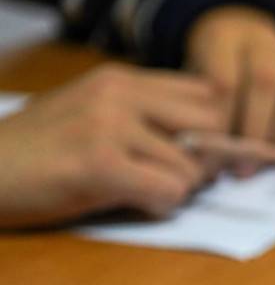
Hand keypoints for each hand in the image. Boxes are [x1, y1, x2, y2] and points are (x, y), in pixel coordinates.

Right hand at [0, 64, 274, 227]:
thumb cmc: (43, 155)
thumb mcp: (97, 119)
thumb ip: (150, 121)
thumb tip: (220, 150)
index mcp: (121, 79)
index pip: (208, 94)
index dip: (219, 131)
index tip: (210, 156)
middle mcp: (118, 93)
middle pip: (212, 127)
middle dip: (204, 161)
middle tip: (175, 179)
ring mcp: (108, 124)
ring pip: (191, 168)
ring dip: (175, 190)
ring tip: (136, 192)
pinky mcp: (100, 162)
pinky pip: (170, 191)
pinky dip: (160, 205)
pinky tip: (131, 202)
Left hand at [186, 6, 274, 167]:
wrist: (245, 59)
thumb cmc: (216, 90)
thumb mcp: (198, 95)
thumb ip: (204, 122)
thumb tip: (213, 163)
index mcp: (224, 39)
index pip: (226, 79)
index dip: (224, 123)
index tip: (220, 157)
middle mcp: (265, 41)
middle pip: (266, 80)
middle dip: (257, 131)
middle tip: (247, 167)